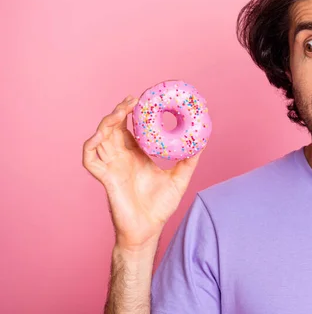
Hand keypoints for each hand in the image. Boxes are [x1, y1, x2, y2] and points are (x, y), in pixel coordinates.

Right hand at [82, 95, 202, 249]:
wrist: (148, 231)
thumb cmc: (160, 207)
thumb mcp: (179, 179)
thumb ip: (189, 161)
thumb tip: (203, 142)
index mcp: (136, 155)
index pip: (129, 127)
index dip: (131, 112)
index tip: (141, 98)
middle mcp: (121, 158)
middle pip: (113, 128)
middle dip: (118, 111)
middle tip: (131, 100)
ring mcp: (111, 167)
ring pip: (100, 138)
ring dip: (106, 123)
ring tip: (119, 112)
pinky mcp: (105, 179)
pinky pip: (90, 160)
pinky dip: (90, 146)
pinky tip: (100, 136)